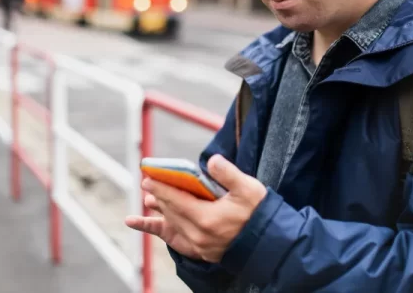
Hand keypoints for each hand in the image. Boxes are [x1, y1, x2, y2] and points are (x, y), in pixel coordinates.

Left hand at [125, 154, 267, 262]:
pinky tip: (141, 224)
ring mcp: (198, 245)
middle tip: (149, 182)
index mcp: (207, 218)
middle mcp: (198, 235)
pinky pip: (174, 239)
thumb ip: (228, 173)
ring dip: (161, 211)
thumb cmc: (260, 214)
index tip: (148, 176)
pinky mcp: (201, 252)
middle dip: (160, 195)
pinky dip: (158, 229)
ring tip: (150, 200)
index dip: (161, 186)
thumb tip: (211, 161)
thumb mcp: (249, 189)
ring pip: (173, 224)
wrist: (270, 244)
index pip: (176, 199)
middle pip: (172, 211)